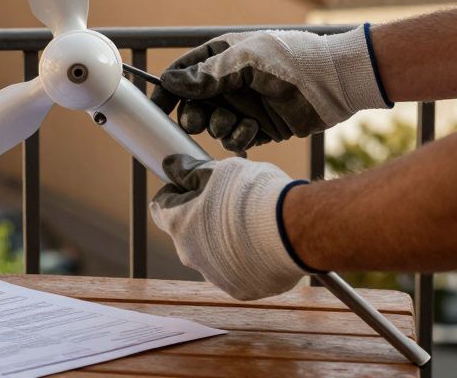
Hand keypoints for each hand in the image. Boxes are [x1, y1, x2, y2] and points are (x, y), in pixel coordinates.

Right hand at [149, 26, 389, 152]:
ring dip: (220, 127)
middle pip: (193, 105)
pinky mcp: (259, 128)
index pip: (183, 74)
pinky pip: (235, 139)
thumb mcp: (247, 60)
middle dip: (193, 115)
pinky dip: (239, 138)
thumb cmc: (291, 60)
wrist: (335, 83)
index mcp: (222, 57)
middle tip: (198, 119)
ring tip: (239, 122)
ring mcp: (244, 106)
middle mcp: (229, 83)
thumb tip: (172, 82)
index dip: (168, 91)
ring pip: (212, 126)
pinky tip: (253, 131)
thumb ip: (209, 74)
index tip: (158, 108)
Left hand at [150, 154, 307, 300]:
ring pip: (212, 255)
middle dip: (202, 218)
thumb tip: (170, 166)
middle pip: (188, 233)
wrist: (294, 228)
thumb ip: (190, 171)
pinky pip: (237, 272)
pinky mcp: (241, 290)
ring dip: (223, 241)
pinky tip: (264, 245)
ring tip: (253, 224)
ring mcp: (215, 276)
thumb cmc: (253, 194)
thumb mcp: (218, 170)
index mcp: (178, 224)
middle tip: (230, 202)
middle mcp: (190, 255)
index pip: (162, 207)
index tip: (192, 185)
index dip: (176, 192)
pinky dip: (245, 260)